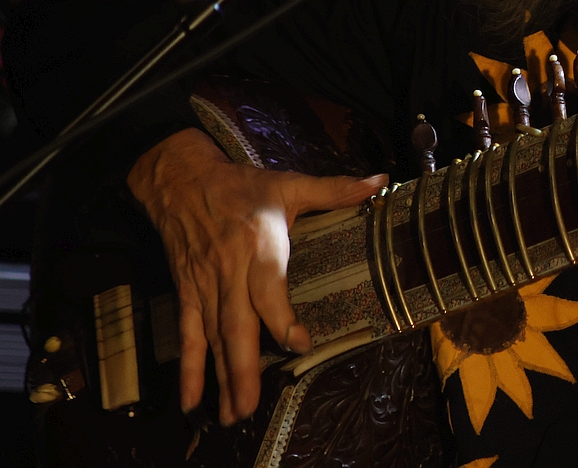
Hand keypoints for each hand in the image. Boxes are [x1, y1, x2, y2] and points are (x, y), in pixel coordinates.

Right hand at [127, 128, 385, 424]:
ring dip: (222, 376)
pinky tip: (192, 400)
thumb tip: (381, 181)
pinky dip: (189, 368)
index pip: (268, 288)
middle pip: (236, 324)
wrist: (181, 180)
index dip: (280, 317)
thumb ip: (335, 190)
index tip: (298, 342)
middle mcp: (230, 271)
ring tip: (233, 412)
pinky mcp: (188, 293)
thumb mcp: (290, 184)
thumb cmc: (242, 186)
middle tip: (250, 405)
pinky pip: (187, 334)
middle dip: (243, 367)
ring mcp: (206, 286)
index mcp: (259, 245)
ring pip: (213, 337)